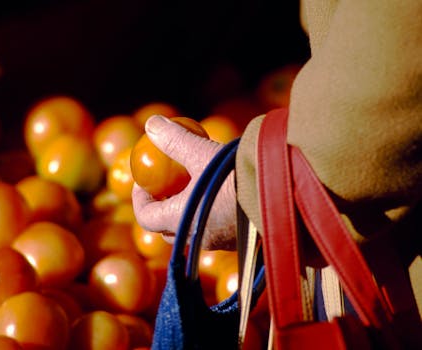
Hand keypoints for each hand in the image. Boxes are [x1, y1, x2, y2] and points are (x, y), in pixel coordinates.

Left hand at [132, 115, 237, 249]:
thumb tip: (151, 123)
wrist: (283, 193)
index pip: (146, 218)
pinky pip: (215, 231)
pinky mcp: (238, 240)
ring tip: (194, 187)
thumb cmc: (236, 174)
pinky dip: (209, 215)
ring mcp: (219, 242)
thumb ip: (174, 140)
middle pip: (166, 229)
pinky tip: (221, 193)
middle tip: (167, 186)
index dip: (140, 200)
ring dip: (186, 212)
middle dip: (162, 208)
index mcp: (180, 220)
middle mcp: (197, 237)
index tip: (146, 181)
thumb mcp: (201, 152)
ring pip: (191, 231)